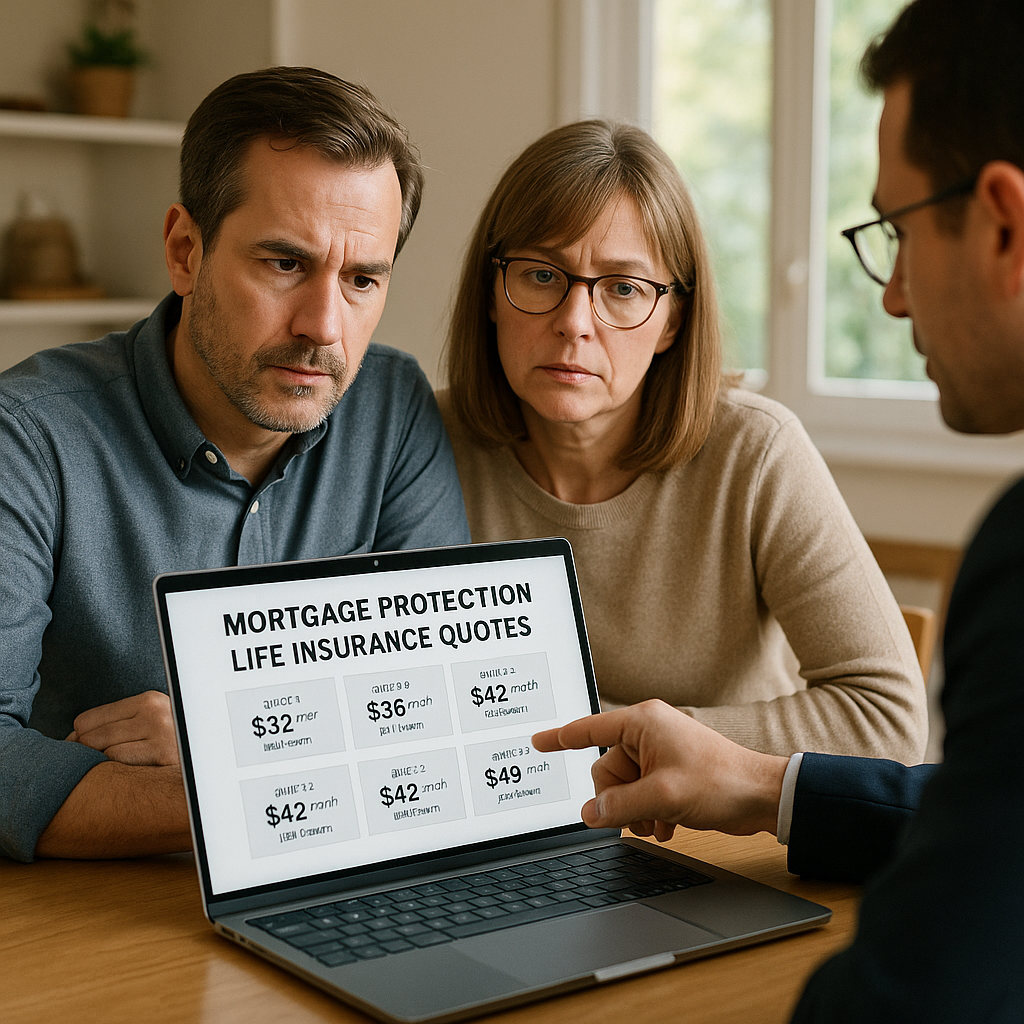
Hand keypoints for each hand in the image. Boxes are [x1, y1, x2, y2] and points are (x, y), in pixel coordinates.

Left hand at [66, 691, 178, 766]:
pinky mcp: (164, 754)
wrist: (211, 755)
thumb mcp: (152, 722)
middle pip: (89, 736)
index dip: (79, 738)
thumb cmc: (174, 742)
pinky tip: (126, 775)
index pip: (87, 719)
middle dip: (83, 754)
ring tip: (110, 771)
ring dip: (100, 765)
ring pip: (101, 752)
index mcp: (148, 701)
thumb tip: (73, 738)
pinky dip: (116, 772)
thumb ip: (121, 724)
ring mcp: (160, 734)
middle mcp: (154, 713)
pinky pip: (119, 764)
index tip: (82, 750)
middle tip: (90, 765)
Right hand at [533, 699, 787, 840]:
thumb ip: (619, 806)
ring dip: (635, 811)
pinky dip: (649, 812)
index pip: (589, 729)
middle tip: (639, 817)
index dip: (560, 738)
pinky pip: (641, 794)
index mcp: (642, 723)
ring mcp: (660, 754)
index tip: (537, 742)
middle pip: (606, 771)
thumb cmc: (721, 782)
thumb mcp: (662, 796)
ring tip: (658, 823)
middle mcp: (648, 734)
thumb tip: (590, 814)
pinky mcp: (670, 773)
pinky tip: (667, 825)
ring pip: (624, 788)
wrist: (761, 796)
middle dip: (618, 800)